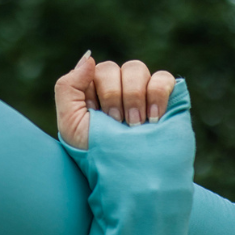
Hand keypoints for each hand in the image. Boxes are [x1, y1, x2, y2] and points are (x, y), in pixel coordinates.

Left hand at [55, 52, 174, 149]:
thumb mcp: (69, 122)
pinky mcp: (166, 98)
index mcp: (94, 90)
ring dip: (134, 97)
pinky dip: (158, 94)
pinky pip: (163, 78)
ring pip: (137, 69)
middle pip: (117, 68)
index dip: (100, 93)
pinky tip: (153, 119)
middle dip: (116, 98)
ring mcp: (142, 91)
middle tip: (119, 124)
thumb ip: (68, 86)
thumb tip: (89, 57)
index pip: (98, 70)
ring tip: (136, 125)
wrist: (127, 177)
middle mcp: (118, 87)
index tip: (101, 119)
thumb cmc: (94, 153)